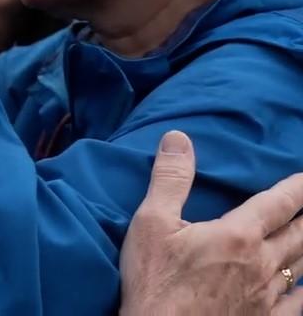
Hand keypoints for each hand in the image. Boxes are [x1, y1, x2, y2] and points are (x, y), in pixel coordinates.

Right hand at [120, 130, 302, 314]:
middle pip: (300, 233)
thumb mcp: (151, 223)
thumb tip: (179, 138)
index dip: (297, 188)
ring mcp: (267, 297)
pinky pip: (298, 303)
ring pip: (302, 265)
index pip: (278, 204)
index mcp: (237, 236)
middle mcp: (261, 264)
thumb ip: (170, 179)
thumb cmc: (155, 282)